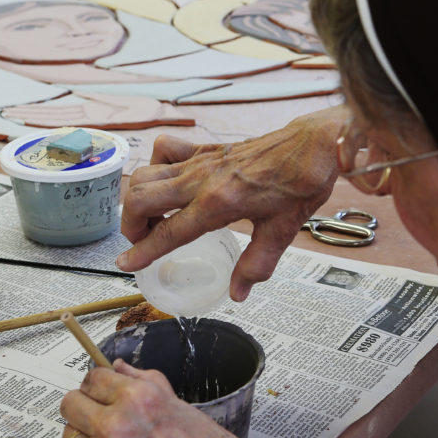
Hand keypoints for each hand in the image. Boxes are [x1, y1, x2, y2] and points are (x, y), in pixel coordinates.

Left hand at [60, 360, 285, 437]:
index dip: (99, 383)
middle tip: (100, 414)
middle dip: (84, 406)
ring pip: (73, 437)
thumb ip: (148, 384)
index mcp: (137, 399)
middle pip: (69, 404)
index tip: (102, 390)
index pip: (92, 377)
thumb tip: (123, 369)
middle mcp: (114, 426)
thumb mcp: (186, 409)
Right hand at [117, 105, 347, 301]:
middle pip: (141, 198)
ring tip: (154, 218)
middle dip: (131, 225)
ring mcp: (200, 161)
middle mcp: (201, 180)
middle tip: (143, 241)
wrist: (313, 144)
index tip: (125, 264)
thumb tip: (239, 293)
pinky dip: (156, 165)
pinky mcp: (205, 149)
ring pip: (146, 174)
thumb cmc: (300, 183)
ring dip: (139, 198)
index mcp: (219, 204)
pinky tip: (170, 182)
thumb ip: (256, 264)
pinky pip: (165, 150)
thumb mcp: (281, 231)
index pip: (169, 232)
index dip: (143, 252)